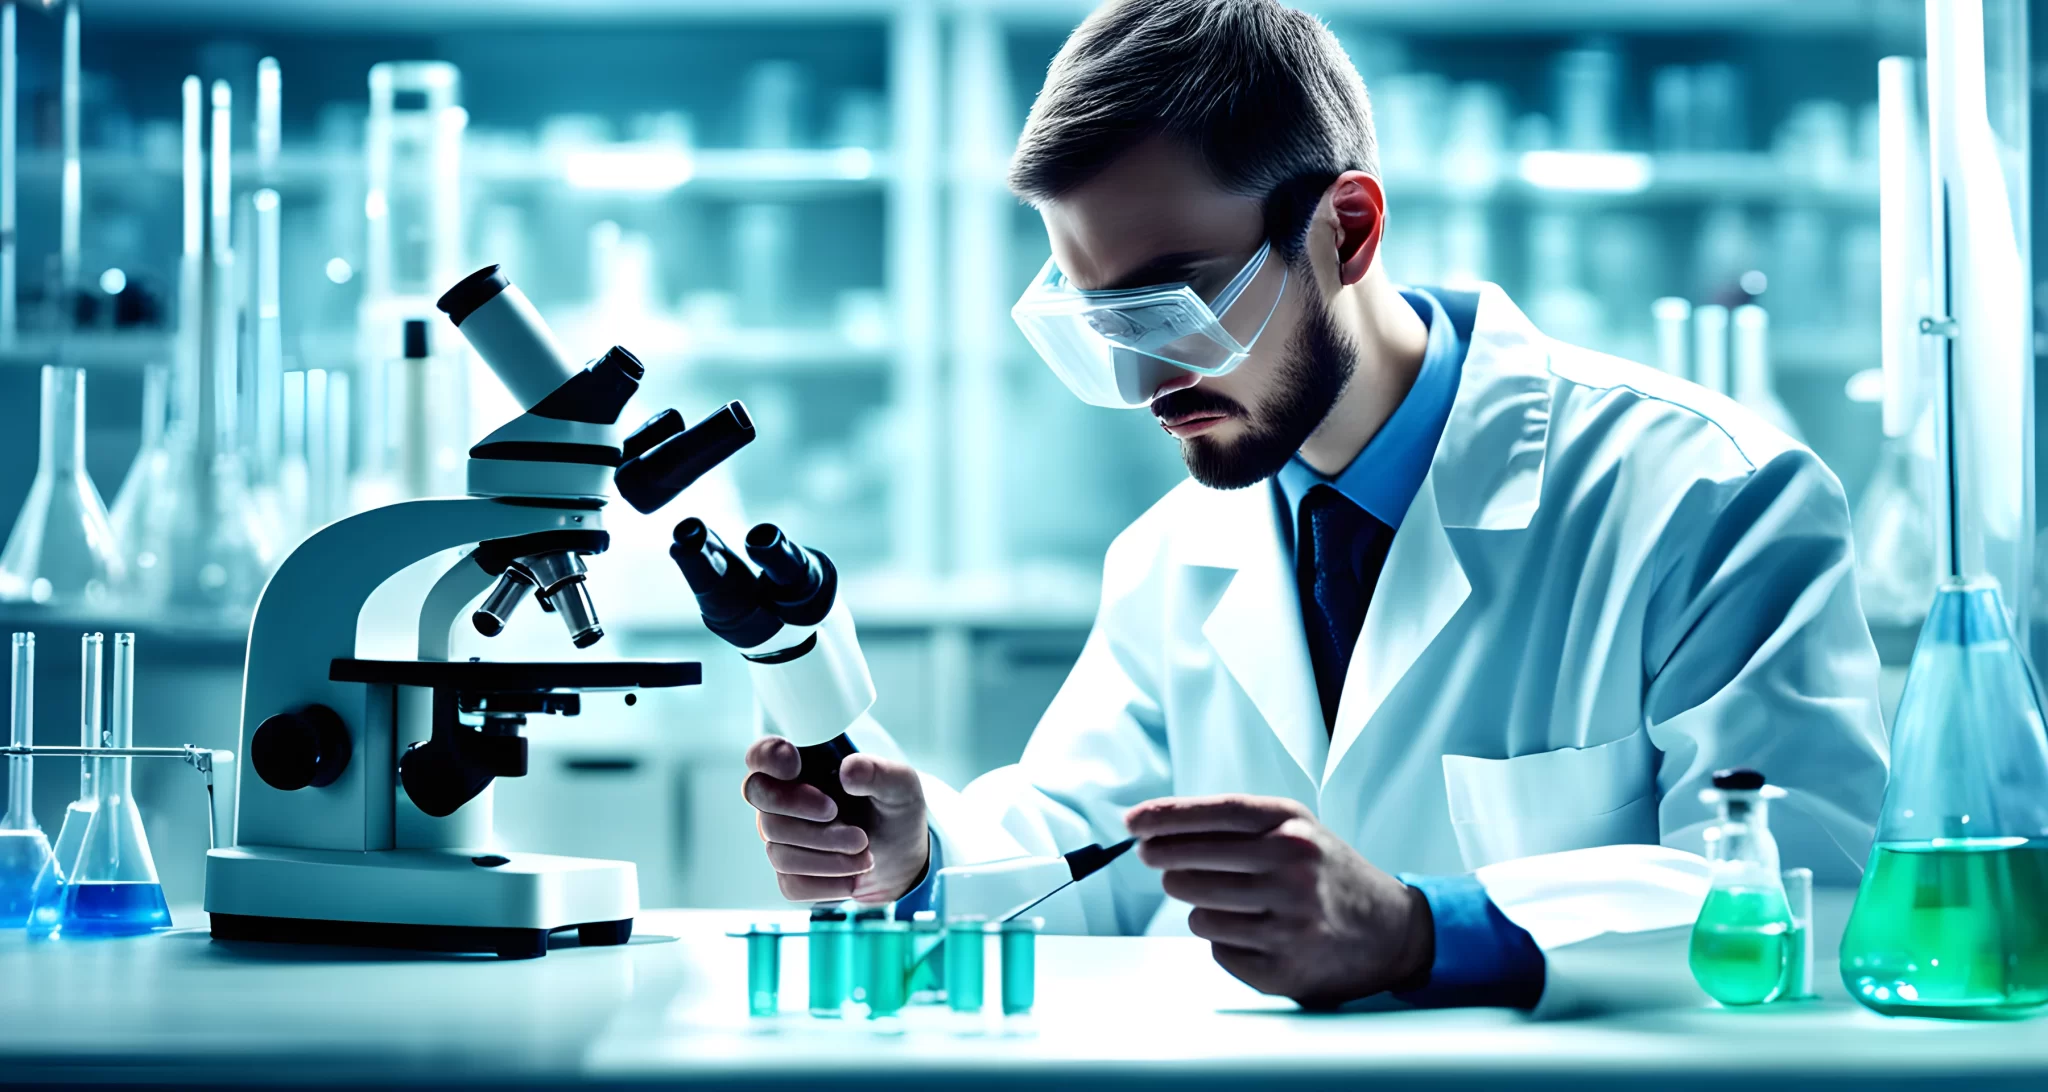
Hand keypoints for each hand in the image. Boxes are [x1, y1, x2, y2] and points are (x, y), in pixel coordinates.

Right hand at [742, 736, 930, 903]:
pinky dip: (829, 882)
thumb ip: (878, 772)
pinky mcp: (790, 875)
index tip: (794, 765)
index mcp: (805, 768)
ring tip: (866, 853)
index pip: (763, 755)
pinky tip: (853, 876)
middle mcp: (785, 801)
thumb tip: (848, 771)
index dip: (768, 757)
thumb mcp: (900, 786)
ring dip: (828, 854)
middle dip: (800, 807)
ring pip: (779, 848)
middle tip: (837, 813)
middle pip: (761, 799)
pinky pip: (792, 882)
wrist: (903, 859)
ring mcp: (783, 839)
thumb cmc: (894, 811)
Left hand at [1126, 794, 1432, 1008]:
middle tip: (1162, 862)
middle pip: (1189, 865)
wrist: (1391, 931)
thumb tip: (1154, 830)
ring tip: (1235, 902)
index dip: (1165, 817)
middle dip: (1168, 864)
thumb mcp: (1296, 830)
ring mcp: (1288, 921)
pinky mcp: (1282, 968)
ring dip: (1203, 907)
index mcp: (1293, 827)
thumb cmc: (1329, 875)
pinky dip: (1227, 942)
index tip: (1133, 823)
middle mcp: (1292, 870)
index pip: (1214, 815)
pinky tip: (1257, 933)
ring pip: (1197, 912)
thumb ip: (1235, 826)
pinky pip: (1218, 949)